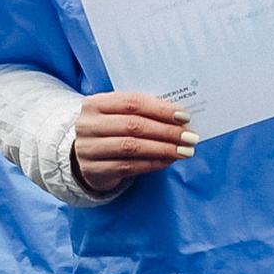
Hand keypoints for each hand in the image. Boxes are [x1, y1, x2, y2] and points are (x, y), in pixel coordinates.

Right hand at [72, 91, 196, 192]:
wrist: (84, 155)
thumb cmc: (110, 129)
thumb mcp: (119, 114)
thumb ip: (143, 111)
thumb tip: (180, 117)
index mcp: (95, 103)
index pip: (132, 102)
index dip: (161, 109)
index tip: (184, 116)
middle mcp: (88, 125)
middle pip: (134, 125)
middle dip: (167, 131)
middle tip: (190, 136)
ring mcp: (88, 149)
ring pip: (132, 147)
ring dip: (163, 148)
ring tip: (185, 150)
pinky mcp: (95, 170)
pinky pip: (130, 166)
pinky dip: (153, 163)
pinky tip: (169, 160)